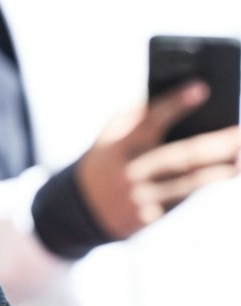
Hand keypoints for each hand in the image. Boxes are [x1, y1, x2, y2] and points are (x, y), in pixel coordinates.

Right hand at [74, 82, 240, 241]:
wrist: (81, 209)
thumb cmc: (106, 160)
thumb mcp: (109, 137)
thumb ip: (137, 119)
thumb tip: (180, 101)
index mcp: (116, 146)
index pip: (149, 120)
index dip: (175, 103)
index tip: (201, 87)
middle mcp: (128, 173)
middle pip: (181, 156)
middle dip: (216, 144)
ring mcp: (139, 198)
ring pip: (190, 183)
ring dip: (221, 170)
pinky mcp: (149, 218)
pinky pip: (184, 200)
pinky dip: (204, 187)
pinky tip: (225, 174)